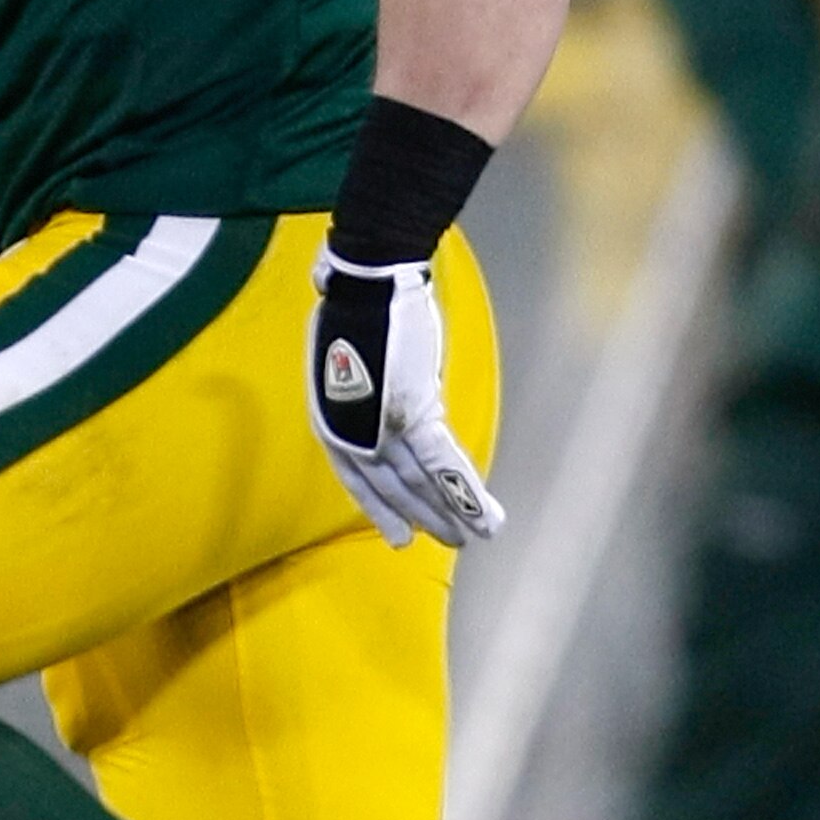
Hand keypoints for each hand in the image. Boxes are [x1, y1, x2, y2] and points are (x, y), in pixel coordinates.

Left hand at [309, 249, 505, 550]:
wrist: (368, 279)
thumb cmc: (358, 305)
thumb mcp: (350, 355)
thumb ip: (363, 382)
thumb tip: (378, 381)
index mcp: (332, 417)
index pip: (358, 477)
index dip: (380, 507)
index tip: (402, 531)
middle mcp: (351, 429)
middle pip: (392, 484)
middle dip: (422, 514)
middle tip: (449, 541)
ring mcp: (382, 425)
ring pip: (421, 481)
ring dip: (451, 513)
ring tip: (475, 538)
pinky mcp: (414, 413)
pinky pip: (444, 463)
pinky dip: (467, 493)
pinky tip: (487, 518)